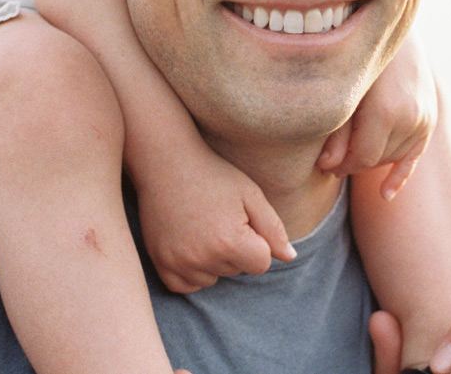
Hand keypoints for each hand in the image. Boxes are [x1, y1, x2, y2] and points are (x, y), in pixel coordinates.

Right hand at [130, 135, 295, 292]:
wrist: (166, 163)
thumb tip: (290, 257)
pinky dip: (191, 271)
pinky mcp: (160, 264)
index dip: (257, 241)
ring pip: (213, 278)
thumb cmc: (214, 175)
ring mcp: (178, 263)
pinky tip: (189, 242)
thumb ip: (274, 229)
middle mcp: (202, 258)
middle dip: (235, 249)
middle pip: (237, 271)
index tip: (241, 218)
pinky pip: (186, 285)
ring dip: (213, 260)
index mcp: (230, 242)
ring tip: (201, 225)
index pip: (262, 264)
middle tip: (217, 217)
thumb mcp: (251, 195)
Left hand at [317, 33, 436, 198]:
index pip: (362, 157)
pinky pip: (414, 156)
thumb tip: (325, 168)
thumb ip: (336, 130)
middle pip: (376, 159)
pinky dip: (399, 176)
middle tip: (330, 158)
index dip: (341, 165)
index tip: (322, 163)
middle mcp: (411, 116)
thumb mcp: (344, 89)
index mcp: (387, 109)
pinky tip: (384, 194)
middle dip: (352, 162)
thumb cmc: (359, 54)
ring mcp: (425, 118)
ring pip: (391, 157)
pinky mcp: (430, 118)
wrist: (396, 29)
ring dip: (370, 159)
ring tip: (347, 150)